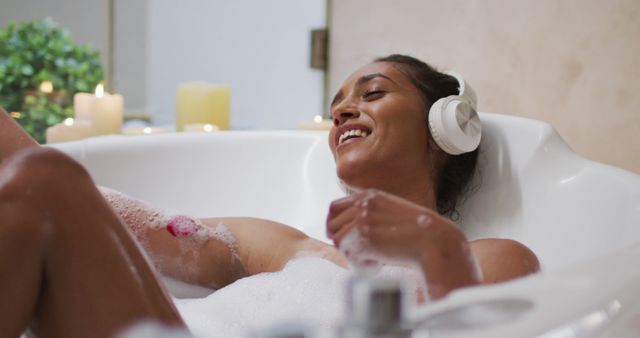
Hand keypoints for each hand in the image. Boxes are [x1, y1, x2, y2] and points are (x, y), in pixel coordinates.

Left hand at [326, 189, 479, 297]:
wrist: (434, 239)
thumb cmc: (419, 232)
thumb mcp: (393, 212)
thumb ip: (373, 215)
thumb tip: (352, 231)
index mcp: (370, 196)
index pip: (335, 207)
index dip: (333, 224)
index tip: (338, 237)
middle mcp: (363, 204)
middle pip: (331, 224)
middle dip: (340, 241)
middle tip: (356, 253)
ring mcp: (362, 218)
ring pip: (338, 240)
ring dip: (351, 253)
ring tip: (372, 260)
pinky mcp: (363, 235)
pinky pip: (348, 254)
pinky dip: (359, 263)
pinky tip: (376, 265)